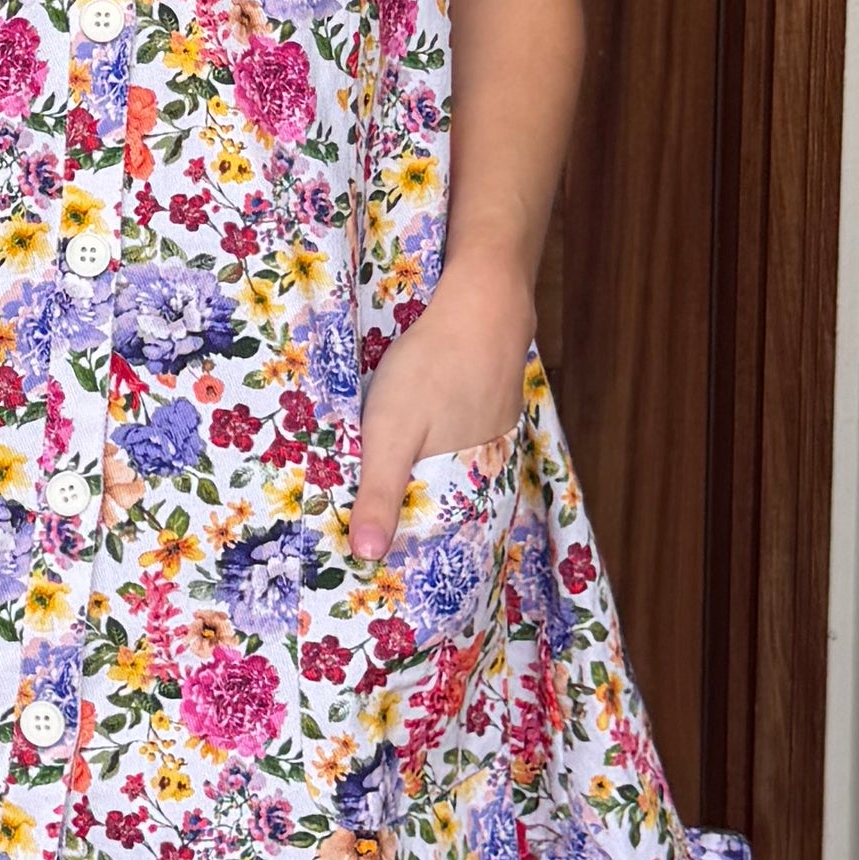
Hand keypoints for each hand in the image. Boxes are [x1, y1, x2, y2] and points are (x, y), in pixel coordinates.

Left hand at [347, 263, 529, 560]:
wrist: (483, 300)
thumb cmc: (432, 368)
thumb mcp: (391, 432)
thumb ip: (381, 493)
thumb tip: (367, 558)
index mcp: (465, 482)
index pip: (432, 527)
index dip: (401, 533)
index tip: (364, 545)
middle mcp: (487, 464)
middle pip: (441, 495)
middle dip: (408, 503)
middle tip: (365, 508)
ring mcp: (494, 430)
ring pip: (449, 461)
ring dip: (422, 466)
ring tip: (383, 470)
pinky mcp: (493, 401)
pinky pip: (460, 432)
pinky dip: (437, 434)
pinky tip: (419, 424)